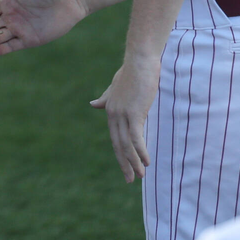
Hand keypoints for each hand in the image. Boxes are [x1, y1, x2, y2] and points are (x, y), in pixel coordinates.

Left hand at [91, 55, 158, 181]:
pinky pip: (135, 137)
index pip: (114, 137)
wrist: (140, 60)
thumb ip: (106, 98)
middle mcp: (113, 113)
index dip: (119, 153)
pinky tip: (146, 162)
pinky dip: (140, 151)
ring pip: (126, 144)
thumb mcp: (116, 87)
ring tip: (140, 176)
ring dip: (134, 162)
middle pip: (117, 144)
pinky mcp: (134, 112)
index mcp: (110, 109)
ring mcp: (122, 113)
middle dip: (124, 163)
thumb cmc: (132, 72)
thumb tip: (92, 104)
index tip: (126, 167)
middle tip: (129, 180)